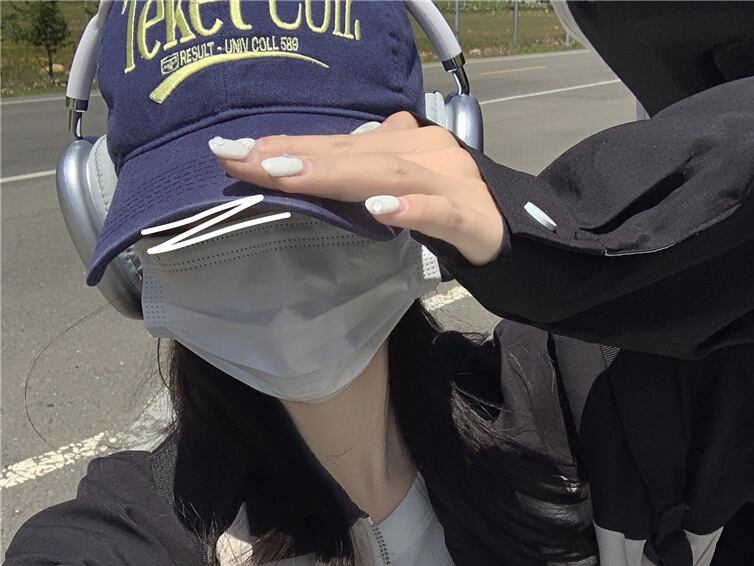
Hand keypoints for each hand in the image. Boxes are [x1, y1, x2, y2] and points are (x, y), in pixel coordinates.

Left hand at [212, 111, 503, 265]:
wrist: (522, 234)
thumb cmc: (454, 211)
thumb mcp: (404, 186)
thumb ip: (367, 170)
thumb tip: (320, 158)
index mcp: (405, 144)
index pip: (337, 143)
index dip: (286, 146)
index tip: (231, 153)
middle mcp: (426, 152)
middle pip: (354, 152)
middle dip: (294, 156)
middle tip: (240, 159)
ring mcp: (452, 182)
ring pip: (390, 173)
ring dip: (336, 174)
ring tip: (288, 176)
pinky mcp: (475, 219)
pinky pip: (442, 212)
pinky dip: (412, 208)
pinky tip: (381, 210)